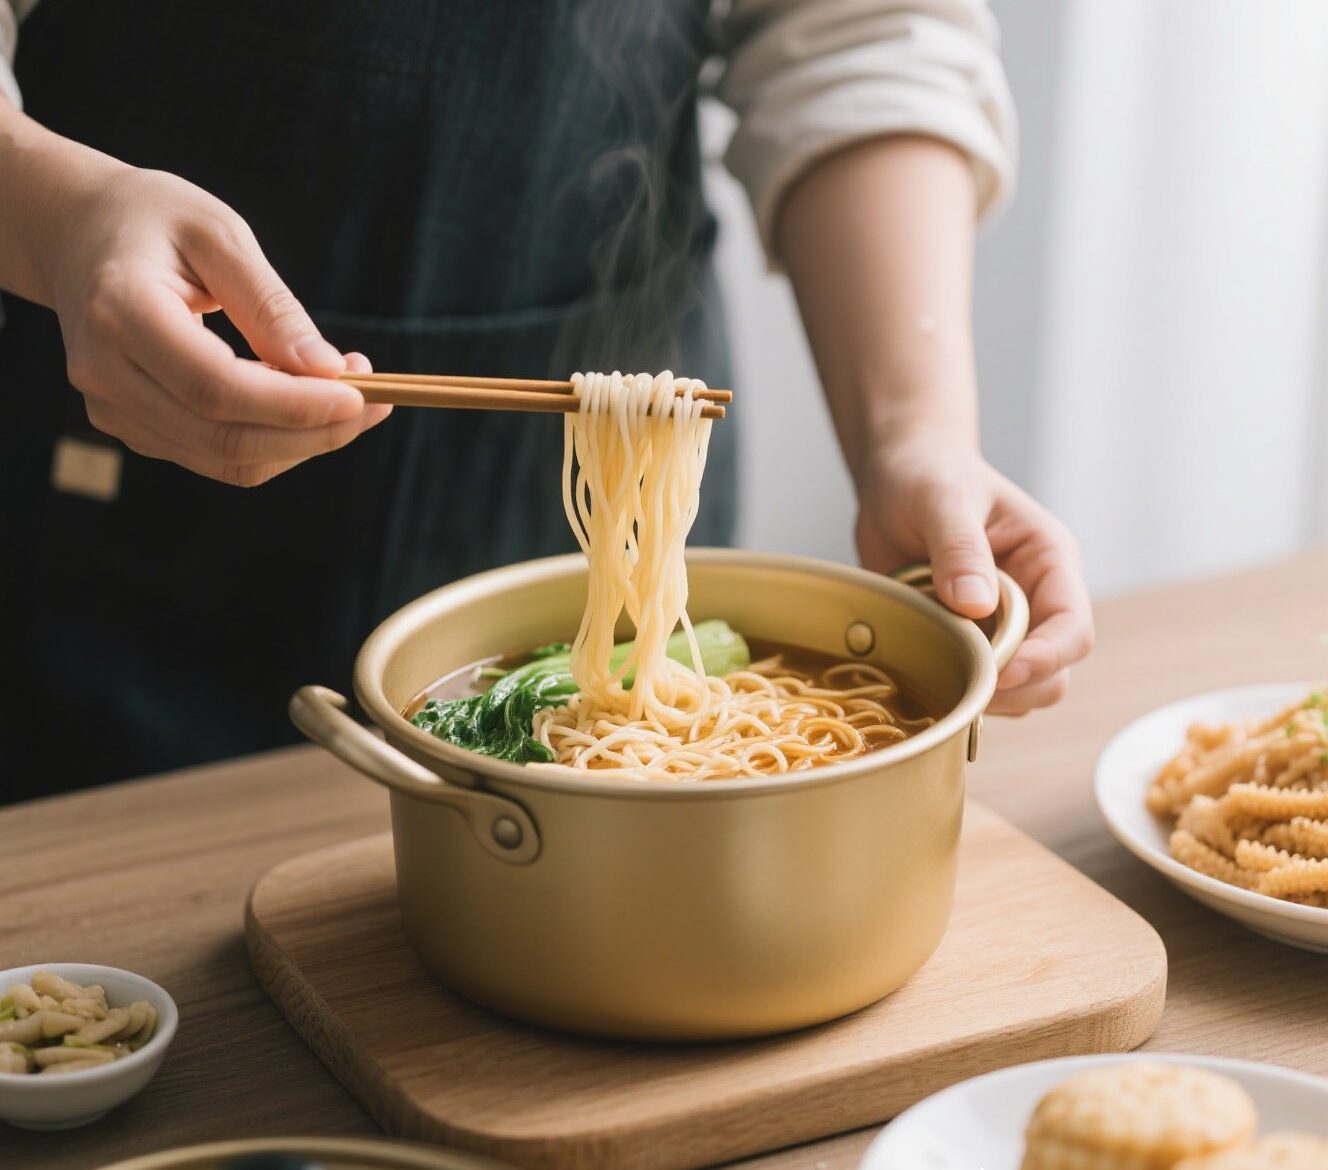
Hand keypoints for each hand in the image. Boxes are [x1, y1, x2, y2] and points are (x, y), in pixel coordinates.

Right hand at [43, 165, 389, 485]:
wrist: (77, 233)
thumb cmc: (153, 220)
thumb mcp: (218, 233)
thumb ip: (271, 305)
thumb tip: (329, 370)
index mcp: (120, 313)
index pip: (217, 388)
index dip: (295, 405)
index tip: (362, 394)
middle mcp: (105, 372)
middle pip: (225, 437)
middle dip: (314, 431)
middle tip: (377, 400)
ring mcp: (112, 408)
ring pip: (226, 459)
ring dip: (303, 441)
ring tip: (351, 396)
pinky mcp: (132, 426)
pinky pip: (216, 455)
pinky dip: (275, 440)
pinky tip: (303, 402)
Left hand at [855, 429, 1092, 714]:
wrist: (895, 478)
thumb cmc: (928, 475)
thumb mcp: (942, 501)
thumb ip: (960, 549)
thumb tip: (976, 606)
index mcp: (1048, 563)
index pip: (1073, 629)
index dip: (1045, 658)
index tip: (1001, 672)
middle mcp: (1036, 602)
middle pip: (1053, 675)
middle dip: (1012, 687)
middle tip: (957, 679)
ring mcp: (1002, 628)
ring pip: (1018, 693)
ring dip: (981, 695)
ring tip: (934, 668)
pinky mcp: (968, 643)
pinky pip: (976, 688)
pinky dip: (955, 692)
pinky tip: (922, 672)